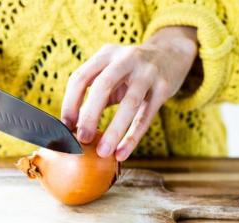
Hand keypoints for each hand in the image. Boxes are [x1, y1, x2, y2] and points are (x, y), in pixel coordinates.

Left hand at [61, 26, 197, 160]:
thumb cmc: (132, 71)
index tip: (66, 126)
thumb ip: (94, 95)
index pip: (81, 77)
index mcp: (106, 54)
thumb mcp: (112, 73)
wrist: (172, 53)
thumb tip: (73, 126)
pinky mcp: (164, 87)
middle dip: (90, 115)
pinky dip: (132, 137)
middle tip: (82, 139)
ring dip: (114, 130)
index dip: (70, 103)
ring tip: (103, 152)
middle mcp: (126, 58)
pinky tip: (122, 153)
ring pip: (129, 103)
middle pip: (103, 86)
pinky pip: (146, 116)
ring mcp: (148, 72)